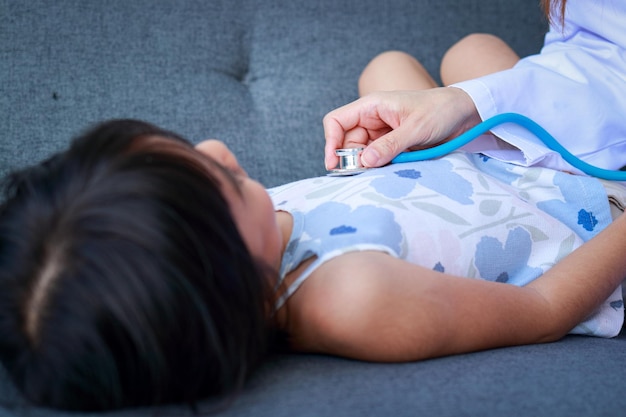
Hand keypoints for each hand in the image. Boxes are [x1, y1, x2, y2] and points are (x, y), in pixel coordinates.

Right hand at [323, 87, 480, 168]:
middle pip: (346, 142)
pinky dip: (379, 167)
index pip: (336, 121)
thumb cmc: (441, 110)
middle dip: (351, 160)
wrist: (465, 112)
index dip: (330, 142)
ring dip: (367, 166)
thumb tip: (365, 162)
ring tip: (383, 172)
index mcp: (372, 106)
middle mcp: (372, 119)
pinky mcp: (391, 145)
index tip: (334, 164)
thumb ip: (391, 145)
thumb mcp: (417, 128)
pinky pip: (377, 159)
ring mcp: (381, 133)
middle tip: (364, 175)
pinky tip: (390, 171)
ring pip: (361, 154)